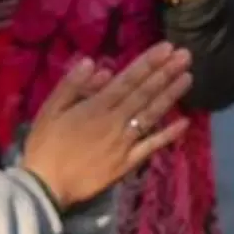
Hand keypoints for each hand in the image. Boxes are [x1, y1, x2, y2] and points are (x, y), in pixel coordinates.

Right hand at [22, 44, 191, 207]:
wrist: (46, 186)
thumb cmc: (45, 145)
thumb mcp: (50, 109)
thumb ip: (72, 85)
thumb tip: (94, 63)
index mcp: (96, 106)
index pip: (128, 79)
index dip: (148, 63)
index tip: (167, 47)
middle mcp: (115, 121)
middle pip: (144, 93)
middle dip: (165, 73)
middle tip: (185, 55)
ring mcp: (125, 143)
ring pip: (151, 115)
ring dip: (170, 96)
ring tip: (188, 77)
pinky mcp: (127, 163)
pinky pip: (151, 146)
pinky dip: (168, 135)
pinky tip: (184, 122)